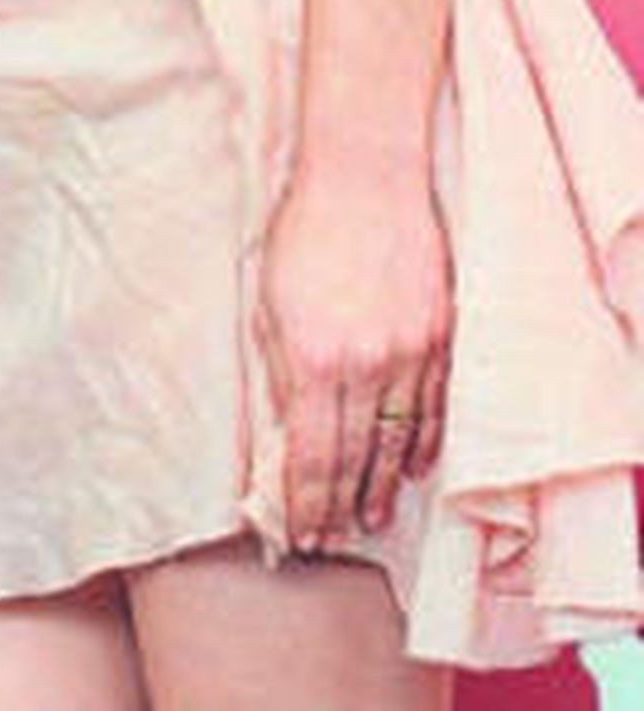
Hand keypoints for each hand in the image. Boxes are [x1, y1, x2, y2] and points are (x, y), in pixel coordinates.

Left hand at [257, 162, 452, 553]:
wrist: (365, 171)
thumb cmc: (304, 227)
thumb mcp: (269, 300)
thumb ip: (279, 370)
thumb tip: (283, 431)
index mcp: (313, 359)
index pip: (311, 457)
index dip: (306, 502)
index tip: (301, 532)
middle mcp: (366, 365)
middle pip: (355, 459)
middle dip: (340, 506)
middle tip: (331, 539)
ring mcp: (411, 352)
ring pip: (399, 442)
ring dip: (382, 486)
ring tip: (369, 517)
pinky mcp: (442, 335)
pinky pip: (436, 406)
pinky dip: (424, 442)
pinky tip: (411, 465)